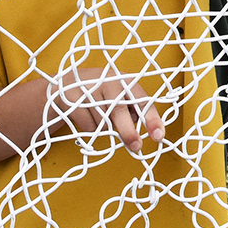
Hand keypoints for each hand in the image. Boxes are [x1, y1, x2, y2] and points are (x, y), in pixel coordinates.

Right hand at [46, 65, 164, 152]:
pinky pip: (88, 125)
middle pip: (120, 111)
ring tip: (100, 114)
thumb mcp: (121, 94)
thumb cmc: (104, 93)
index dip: (152, 119)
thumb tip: (148, 131)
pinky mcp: (73, 100)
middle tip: (136, 146)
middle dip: (129, 132)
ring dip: (106, 128)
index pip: (142, 101)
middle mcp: (109, 82)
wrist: (68, 83)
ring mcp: (89, 90)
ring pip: (103, 122)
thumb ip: (134, 109)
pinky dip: (91, 127)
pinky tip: (88, 115)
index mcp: (126, 81)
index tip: (158, 135)